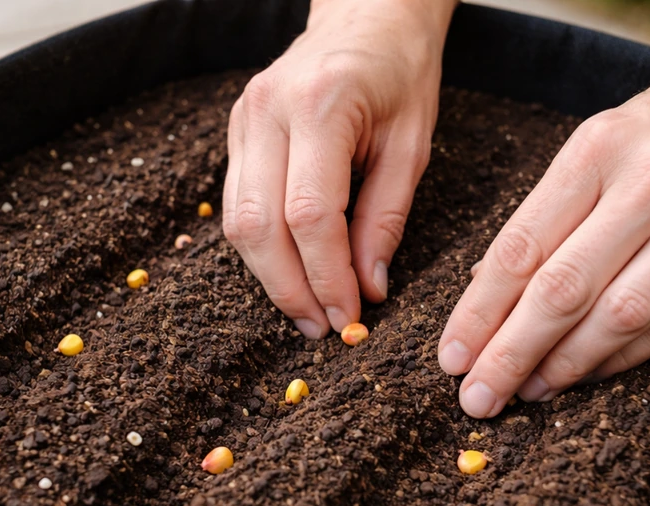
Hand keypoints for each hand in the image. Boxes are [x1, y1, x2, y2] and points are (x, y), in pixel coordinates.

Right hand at [223, 0, 455, 337]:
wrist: (366, 15)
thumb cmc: (400, 74)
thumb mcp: (413, 145)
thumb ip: (386, 219)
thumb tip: (368, 289)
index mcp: (321, 106)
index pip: (310, 215)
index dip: (326, 277)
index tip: (349, 317)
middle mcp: (268, 110)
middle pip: (258, 225)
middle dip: (290, 289)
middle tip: (323, 329)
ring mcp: (243, 119)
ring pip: (237, 222)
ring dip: (270, 278)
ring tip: (308, 313)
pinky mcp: (236, 132)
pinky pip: (236, 205)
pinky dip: (262, 249)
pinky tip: (291, 273)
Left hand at [438, 3, 649, 418]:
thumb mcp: (599, 142)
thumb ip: (547, 213)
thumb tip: (485, 288)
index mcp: (600, 148)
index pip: (521, 247)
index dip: (479, 312)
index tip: (452, 355)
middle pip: (564, 290)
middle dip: (511, 354)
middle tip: (477, 396)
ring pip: (619, 318)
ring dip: (565, 367)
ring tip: (527, 392)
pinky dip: (619, 360)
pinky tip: (584, 375)